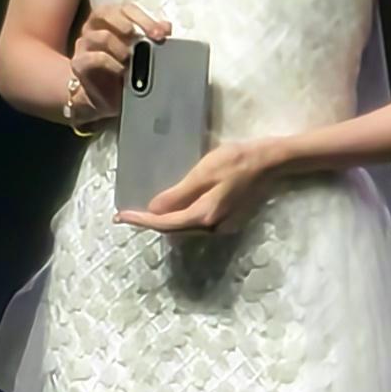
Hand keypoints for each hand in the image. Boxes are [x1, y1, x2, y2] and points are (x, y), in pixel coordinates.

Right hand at [71, 0, 171, 119]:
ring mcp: (84, 44)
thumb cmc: (123, 69)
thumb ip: (152, 36)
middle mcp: (94, 27)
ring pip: (101, 36)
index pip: (125, 8)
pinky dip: (112, 64)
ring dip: (121, 47)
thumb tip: (166, 27)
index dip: (143, 18)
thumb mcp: (142, 51)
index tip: (160, 34)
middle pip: (105, 13)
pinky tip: (123, 72)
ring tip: (133, 59)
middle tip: (145, 40)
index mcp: (110, 19)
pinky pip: (94, 58)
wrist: (103, 97)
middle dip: (128, 25)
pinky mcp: (79, 63)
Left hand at [118, 138, 276, 236]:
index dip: (141, 220)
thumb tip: (154, 210)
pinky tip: (171, 209)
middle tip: (127, 215)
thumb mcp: (203, 173)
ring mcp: (222, 226)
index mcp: (204, 216)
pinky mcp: (228, 219)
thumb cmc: (236, 161)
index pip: (164, 223)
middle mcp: (212, 227)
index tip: (120, 216)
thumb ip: (178, 194)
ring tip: (143, 213)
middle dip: (149, 223)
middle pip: (173, 229)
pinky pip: (196, 223)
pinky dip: (179, 218)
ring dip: (163, 222)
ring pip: (185, 228)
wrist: (270, 162)